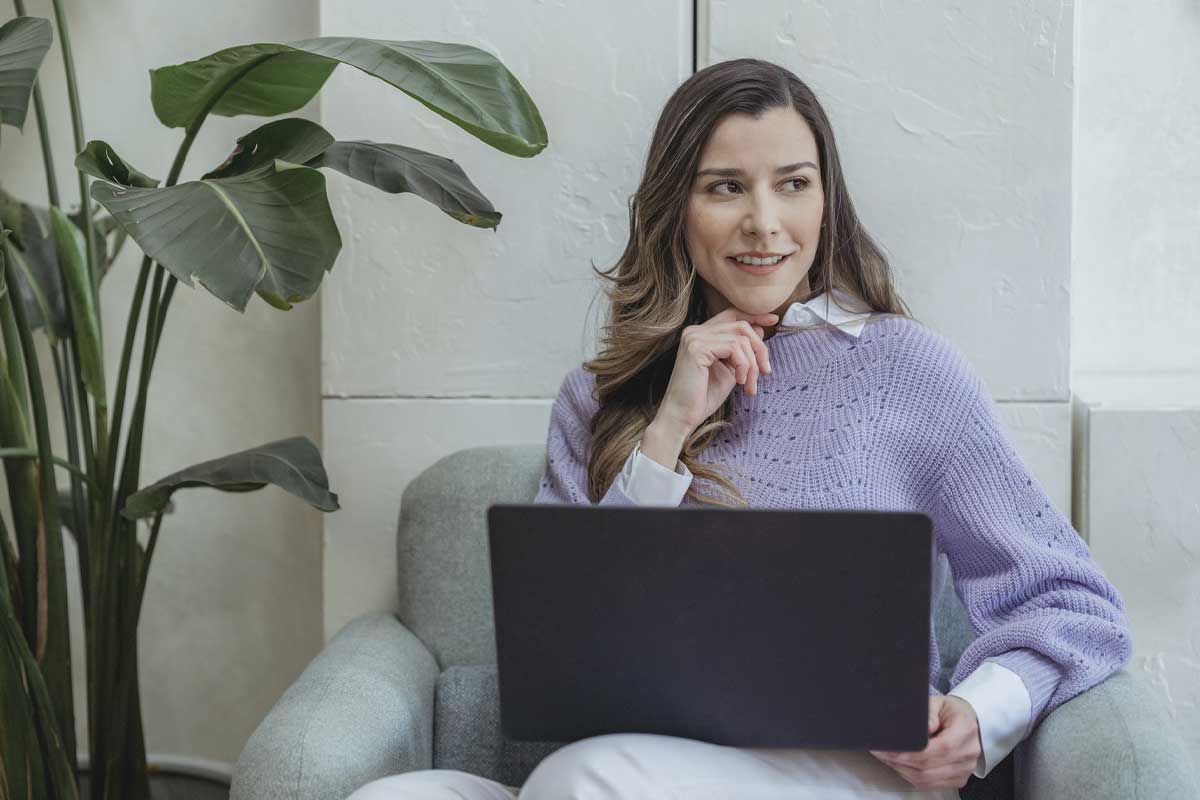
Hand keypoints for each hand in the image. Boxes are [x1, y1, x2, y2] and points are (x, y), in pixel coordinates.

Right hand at [654, 307, 778, 435]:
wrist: (683, 416)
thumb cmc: (704, 397)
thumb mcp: (730, 370)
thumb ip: (741, 351)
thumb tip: (760, 330)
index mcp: (701, 334)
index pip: (731, 314)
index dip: (754, 316)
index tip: (773, 321)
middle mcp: (695, 331)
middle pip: (740, 325)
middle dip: (759, 348)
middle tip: (766, 371)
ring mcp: (694, 337)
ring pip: (740, 338)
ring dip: (752, 364)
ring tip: (749, 385)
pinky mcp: (697, 348)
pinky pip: (734, 348)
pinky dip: (743, 366)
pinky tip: (739, 382)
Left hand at [868, 694, 980, 790]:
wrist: (968, 722)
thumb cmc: (951, 712)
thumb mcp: (938, 703)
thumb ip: (928, 713)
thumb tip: (923, 728)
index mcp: (965, 730)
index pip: (939, 748)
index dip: (912, 752)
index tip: (891, 748)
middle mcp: (968, 752)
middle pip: (929, 766)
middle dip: (899, 761)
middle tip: (880, 751)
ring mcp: (964, 769)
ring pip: (927, 778)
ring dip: (902, 770)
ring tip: (886, 757)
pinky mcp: (958, 779)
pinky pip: (930, 784)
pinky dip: (911, 776)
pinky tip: (900, 766)